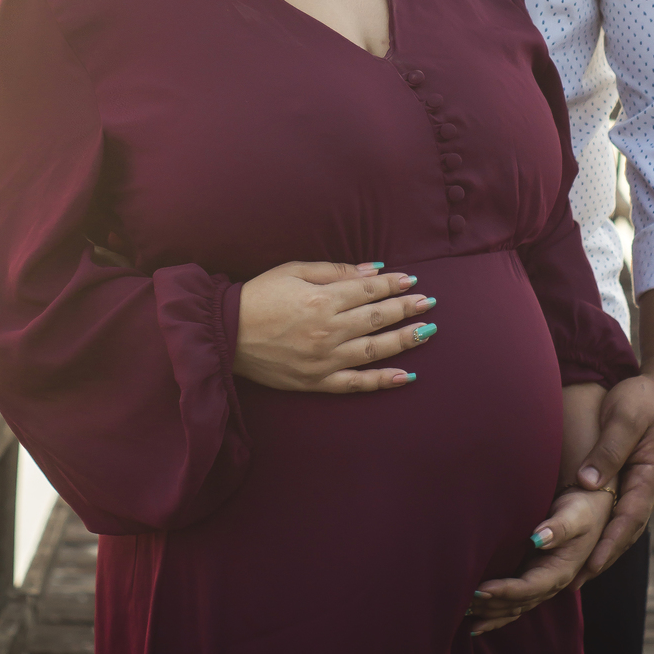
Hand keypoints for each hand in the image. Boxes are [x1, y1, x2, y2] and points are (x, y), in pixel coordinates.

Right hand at [233, 262, 437, 393]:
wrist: (225, 333)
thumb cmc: (258, 296)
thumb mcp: (293, 270)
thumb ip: (335, 271)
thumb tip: (372, 272)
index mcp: (322, 299)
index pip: (369, 291)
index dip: (393, 285)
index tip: (412, 280)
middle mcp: (328, 329)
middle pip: (377, 317)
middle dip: (407, 308)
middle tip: (429, 303)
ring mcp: (324, 359)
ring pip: (374, 350)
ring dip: (404, 340)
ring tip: (427, 331)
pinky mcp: (316, 381)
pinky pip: (356, 384)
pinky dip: (382, 381)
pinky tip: (405, 376)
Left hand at [467, 487, 614, 634]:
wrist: (594, 508)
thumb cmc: (583, 508)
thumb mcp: (575, 515)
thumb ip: (558, 528)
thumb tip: (538, 538)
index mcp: (561, 571)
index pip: (529, 588)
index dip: (505, 591)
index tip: (480, 590)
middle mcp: (551, 583)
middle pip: (519, 602)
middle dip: (491, 606)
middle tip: (461, 603)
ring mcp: (543, 583)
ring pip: (515, 607)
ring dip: (491, 613)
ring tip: (462, 615)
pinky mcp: (534, 578)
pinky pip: (515, 603)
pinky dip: (497, 614)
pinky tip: (477, 623)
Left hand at [572, 283, 653, 579]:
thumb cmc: (643, 400)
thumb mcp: (624, 418)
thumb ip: (608, 450)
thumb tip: (587, 483)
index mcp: (652, 476)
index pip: (629, 518)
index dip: (608, 544)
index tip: (589, 566)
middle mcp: (651, 490)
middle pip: (626, 532)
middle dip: (602, 559)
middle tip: (572, 584)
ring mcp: (645, 489)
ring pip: (623, 528)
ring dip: (602, 552)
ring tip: (574, 577)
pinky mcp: (635, 484)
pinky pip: (619, 516)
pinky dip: (604, 534)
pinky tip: (585, 546)